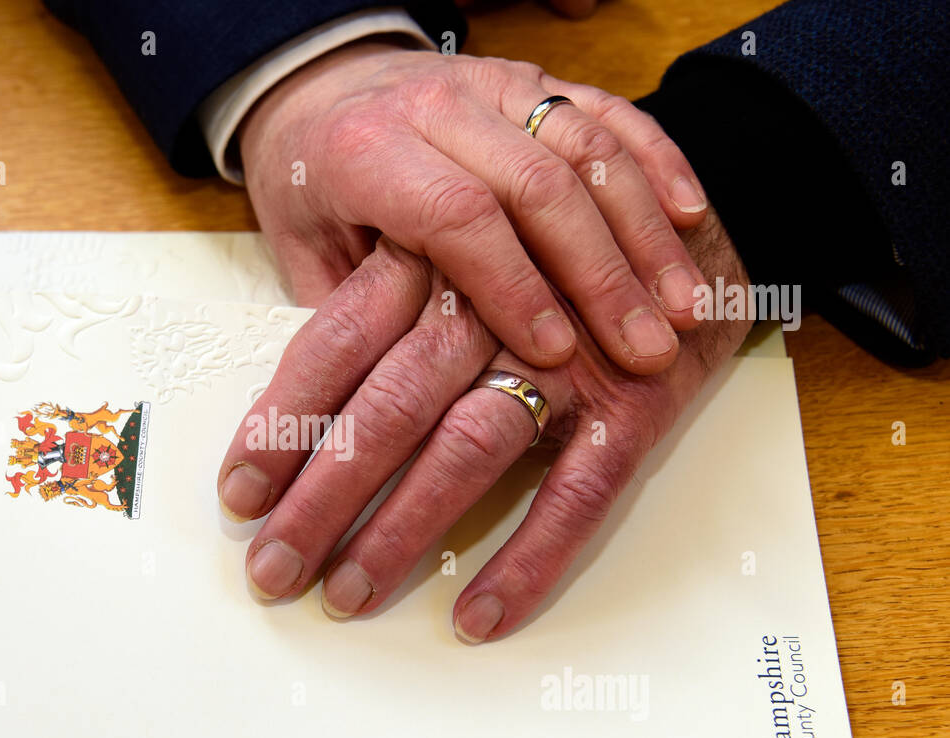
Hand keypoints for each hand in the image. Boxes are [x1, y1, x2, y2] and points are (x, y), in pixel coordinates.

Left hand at [217, 210, 752, 641]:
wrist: (699, 201)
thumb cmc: (546, 232)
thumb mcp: (449, 228)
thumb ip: (377, 288)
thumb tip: (302, 384)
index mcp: (433, 250)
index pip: (336, 342)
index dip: (284, 422)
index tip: (238, 495)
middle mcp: (492, 303)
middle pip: (390, 405)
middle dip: (324, 496)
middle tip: (272, 570)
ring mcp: (570, 355)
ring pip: (470, 448)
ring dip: (404, 530)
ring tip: (345, 595)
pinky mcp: (636, 400)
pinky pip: (579, 492)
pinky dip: (529, 557)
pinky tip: (478, 616)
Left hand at [238, 43, 710, 375]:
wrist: (316, 85)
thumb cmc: (308, 184)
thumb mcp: (298, 251)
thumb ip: (345, 308)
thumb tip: (399, 398)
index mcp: (366, 150)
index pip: (454, 213)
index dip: (509, 284)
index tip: (552, 350)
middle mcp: (439, 105)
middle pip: (537, 184)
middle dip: (599, 275)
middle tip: (645, 353)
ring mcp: (497, 86)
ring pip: (587, 149)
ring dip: (643, 235)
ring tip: (686, 311)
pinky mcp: (539, 83)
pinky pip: (612, 114)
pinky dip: (658, 166)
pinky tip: (693, 222)